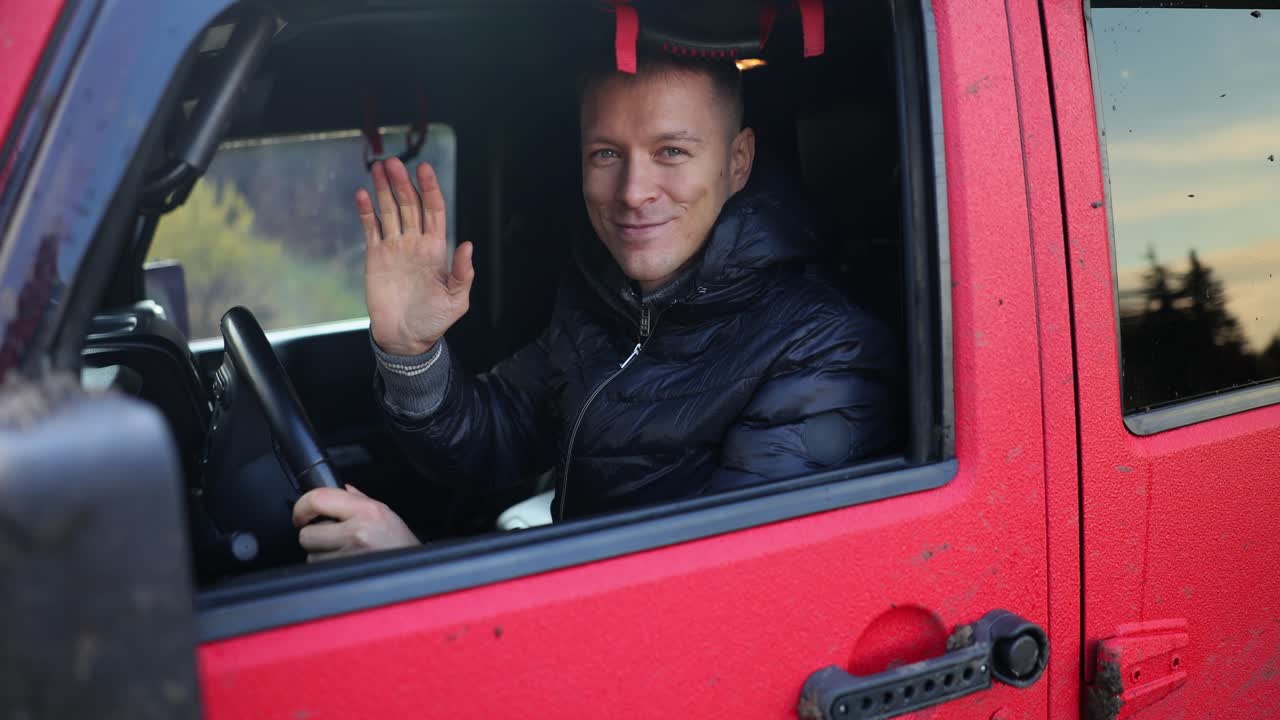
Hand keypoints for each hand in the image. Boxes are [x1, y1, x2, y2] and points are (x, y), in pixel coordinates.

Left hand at [293, 484, 418, 561]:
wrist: (416, 573)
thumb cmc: (401, 545)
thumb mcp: (385, 513)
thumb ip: (359, 499)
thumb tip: (339, 489)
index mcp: (366, 511)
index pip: (318, 499)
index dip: (302, 507)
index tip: (301, 514)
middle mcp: (356, 533)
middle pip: (307, 534)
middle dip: (314, 536)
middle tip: (332, 537)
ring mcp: (349, 557)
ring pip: (311, 556)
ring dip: (322, 555)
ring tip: (345, 553)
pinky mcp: (344, 576)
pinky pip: (319, 571)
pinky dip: (327, 568)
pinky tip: (346, 564)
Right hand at [360, 157, 474, 356]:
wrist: (404, 338)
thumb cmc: (433, 320)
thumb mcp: (456, 300)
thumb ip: (462, 273)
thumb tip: (468, 246)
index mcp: (436, 249)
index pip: (434, 211)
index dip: (430, 189)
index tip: (424, 169)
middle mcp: (415, 243)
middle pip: (409, 205)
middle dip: (402, 182)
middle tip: (393, 162)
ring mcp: (395, 248)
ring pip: (390, 211)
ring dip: (384, 189)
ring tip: (378, 168)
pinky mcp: (376, 257)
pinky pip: (371, 228)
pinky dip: (366, 211)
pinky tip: (362, 194)